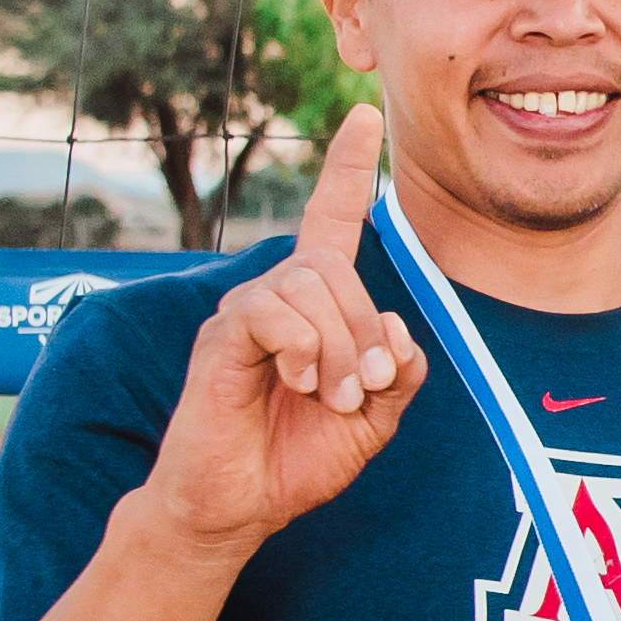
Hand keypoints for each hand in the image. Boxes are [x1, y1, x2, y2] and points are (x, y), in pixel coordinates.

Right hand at [141, 106, 419, 561]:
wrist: (241, 505)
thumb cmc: (299, 456)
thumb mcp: (374, 417)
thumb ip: (399, 371)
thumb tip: (396, 328)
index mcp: (317, 307)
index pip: (330, 220)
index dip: (346, 170)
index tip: (362, 115)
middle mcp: (278, 297)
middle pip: (338, 269)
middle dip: (366, 330)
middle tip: (366, 387)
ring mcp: (246, 313)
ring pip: (310, 288)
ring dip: (338, 348)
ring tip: (330, 396)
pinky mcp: (222, 338)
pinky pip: (271, 312)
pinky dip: (300, 348)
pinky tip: (295, 382)